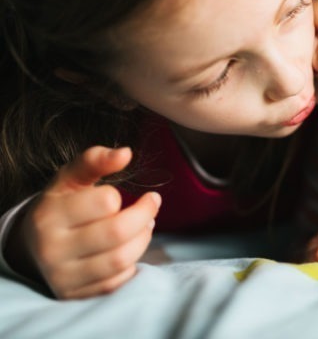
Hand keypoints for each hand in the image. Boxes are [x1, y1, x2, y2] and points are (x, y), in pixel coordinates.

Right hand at [17, 146, 160, 298]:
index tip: (128, 195)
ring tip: (146, 225)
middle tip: (153, 204)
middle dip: (145, 215)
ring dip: (143, 239)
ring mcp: (63, 276)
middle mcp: (52, 249)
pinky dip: (131, 264)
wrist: (33, 245)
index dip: (122, 197)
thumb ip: (95, 160)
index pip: (104, 202)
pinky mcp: (75, 295)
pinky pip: (117, 281)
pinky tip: (129, 249)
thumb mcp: (70, 179)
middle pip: (117, 233)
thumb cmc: (61, 205)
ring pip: (121, 259)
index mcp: (50, 215)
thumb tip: (126, 153)